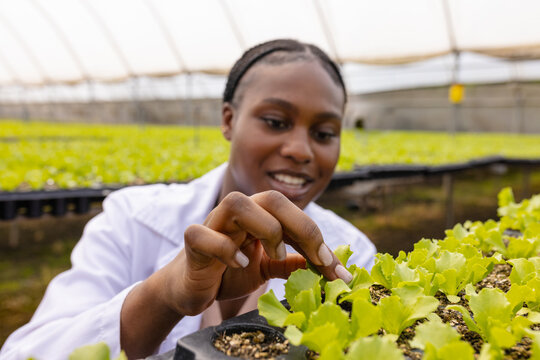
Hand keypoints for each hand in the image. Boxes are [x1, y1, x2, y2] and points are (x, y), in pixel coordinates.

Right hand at [160, 190, 351, 316]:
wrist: (189, 288)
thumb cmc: (228, 272)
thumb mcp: (266, 269)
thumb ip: (292, 264)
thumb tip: (329, 267)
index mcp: (258, 216)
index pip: (291, 212)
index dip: (316, 237)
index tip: (334, 267)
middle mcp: (237, 214)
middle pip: (270, 198)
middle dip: (300, 226)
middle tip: (316, 260)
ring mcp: (213, 224)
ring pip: (236, 202)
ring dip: (265, 228)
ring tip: (275, 257)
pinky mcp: (192, 242)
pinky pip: (203, 234)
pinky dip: (224, 249)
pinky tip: (240, 265)